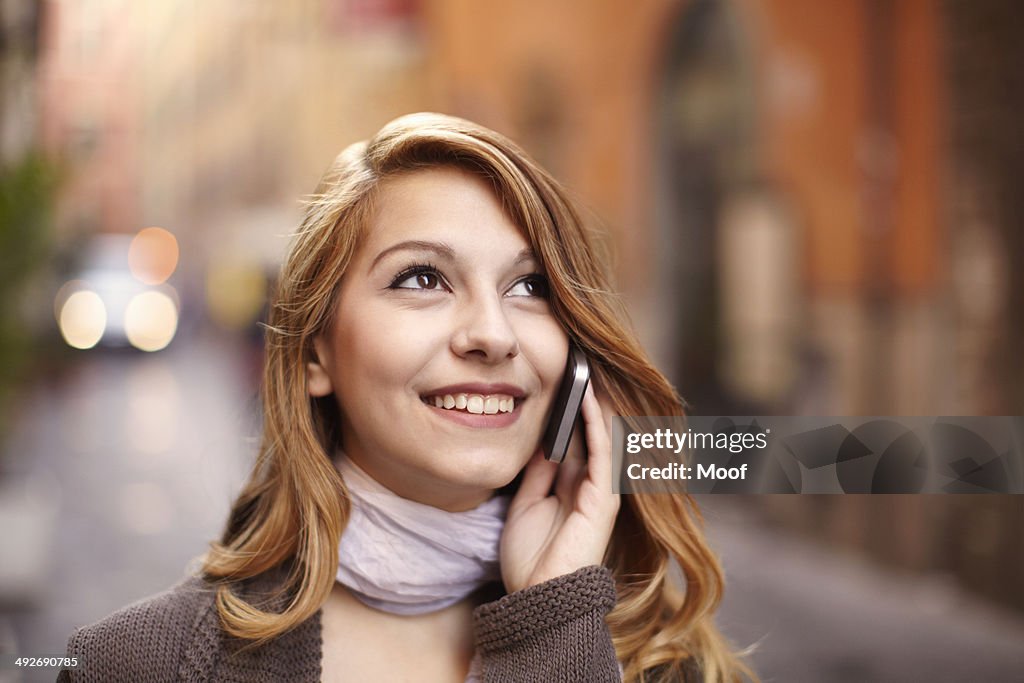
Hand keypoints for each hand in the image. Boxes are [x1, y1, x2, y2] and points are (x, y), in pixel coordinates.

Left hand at [500, 384, 620, 592]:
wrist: (536, 597)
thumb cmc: (530, 558)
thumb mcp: (525, 504)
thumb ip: (536, 473)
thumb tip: (541, 441)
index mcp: (572, 487)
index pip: (575, 438)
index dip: (568, 409)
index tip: (560, 377)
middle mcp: (590, 485)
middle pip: (589, 432)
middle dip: (583, 399)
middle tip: (576, 361)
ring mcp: (600, 491)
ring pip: (602, 437)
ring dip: (594, 404)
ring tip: (585, 370)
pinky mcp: (604, 498)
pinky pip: (604, 452)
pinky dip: (597, 425)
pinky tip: (589, 399)